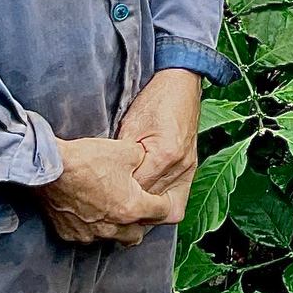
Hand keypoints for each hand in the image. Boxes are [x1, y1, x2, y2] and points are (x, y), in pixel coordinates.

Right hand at [39, 137, 172, 244]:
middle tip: (137, 205)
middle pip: (138, 234)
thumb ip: (144, 161)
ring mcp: (90, 234)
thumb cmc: (87, 158)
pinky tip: (91, 212)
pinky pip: (89, 237)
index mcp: (131, 208)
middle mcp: (113, 227)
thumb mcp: (127, 151)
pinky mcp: (70, 234)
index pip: (162, 212)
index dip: (164, 202)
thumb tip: (147, 163)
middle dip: (141, 221)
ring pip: (113, 238)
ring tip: (114, 208)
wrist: (48, 166)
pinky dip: (93, 228)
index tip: (161, 196)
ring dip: (117, 227)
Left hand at [116, 68, 202, 224]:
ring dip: (146, 208)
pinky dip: (161, 205)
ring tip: (125, 209)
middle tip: (109, 208)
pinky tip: (145, 204)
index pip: (136, 189)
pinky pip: (178, 200)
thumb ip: (123, 157)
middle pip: (151, 202)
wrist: (181, 84)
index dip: (116, 193)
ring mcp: (189, 168)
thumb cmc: (155, 100)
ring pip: (166, 207)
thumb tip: (108, 181)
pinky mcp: (191, 169)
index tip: (100, 196)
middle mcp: (181, 165)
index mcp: (165, 154)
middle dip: (130, 206)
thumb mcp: (130, 126)